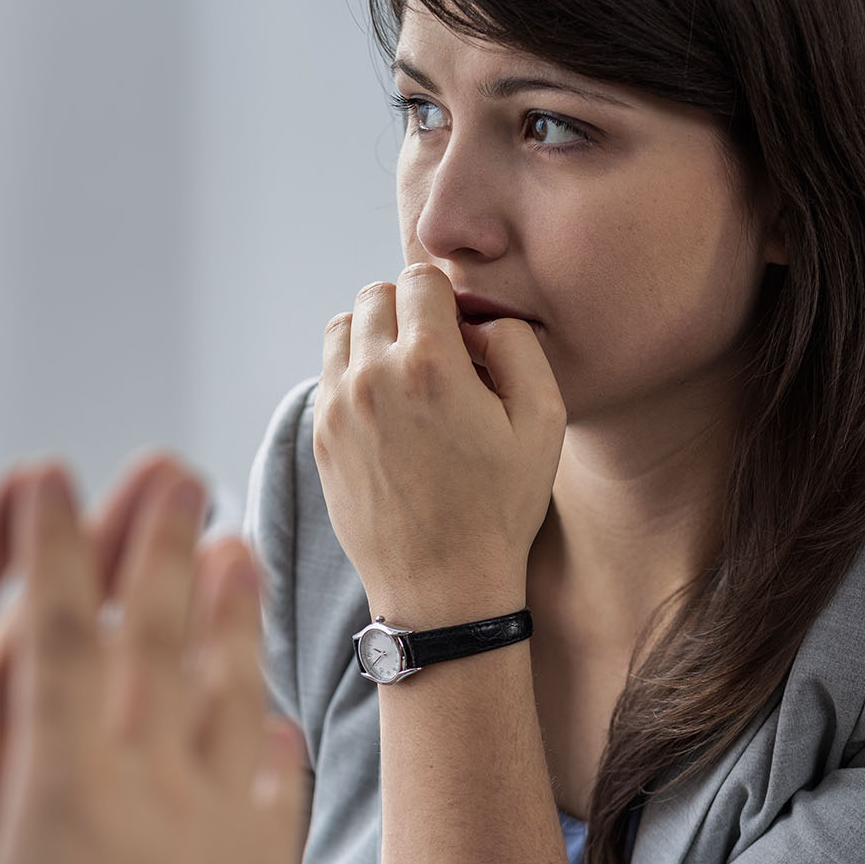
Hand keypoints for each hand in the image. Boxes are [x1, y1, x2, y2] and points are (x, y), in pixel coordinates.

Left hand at [0, 455, 209, 863]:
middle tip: (160, 482)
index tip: (29, 483)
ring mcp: (10, 802)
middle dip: (97, 554)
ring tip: (217, 549)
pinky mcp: (51, 849)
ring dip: (150, 618)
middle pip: (38, 633)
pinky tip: (229, 680)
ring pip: (95, 688)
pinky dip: (174, 723)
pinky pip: (121, 770)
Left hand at [314, 264, 564, 624]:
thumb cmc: (500, 507)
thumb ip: (517, 346)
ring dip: (375, 336)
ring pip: (343, 328)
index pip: (420, 278)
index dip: (449, 299)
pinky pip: (330, 373)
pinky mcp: (321, 437)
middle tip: (439, 354)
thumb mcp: (543, 420)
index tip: (464, 335)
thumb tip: (480, 319)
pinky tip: (388, 410)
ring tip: (409, 377)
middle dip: (410, 311)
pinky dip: (355, 373)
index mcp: (428, 365)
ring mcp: (338, 408)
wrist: (441, 585)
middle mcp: (372, 377)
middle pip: (376, 295)